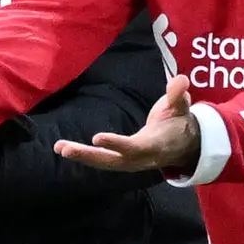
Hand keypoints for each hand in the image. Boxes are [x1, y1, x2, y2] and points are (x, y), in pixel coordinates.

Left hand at [58, 73, 199, 176]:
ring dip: (81, 156)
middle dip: (89, 156)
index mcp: (153, 145)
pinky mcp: (121, 162)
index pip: (133, 147)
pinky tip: (64, 149)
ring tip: (59, 147)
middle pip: (112, 160)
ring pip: (103, 163)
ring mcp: (129, 163)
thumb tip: (180, 81)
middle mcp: (139, 159)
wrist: (184, 146)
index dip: (116, 144)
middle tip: (65, 149)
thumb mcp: (181, 107)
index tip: (96, 138)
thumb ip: (178, 95)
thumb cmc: (178, 122)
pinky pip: (101, 161)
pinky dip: (84, 156)